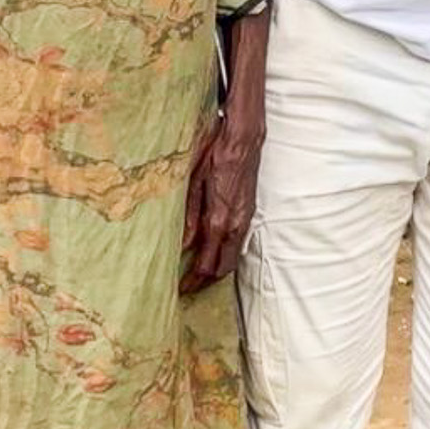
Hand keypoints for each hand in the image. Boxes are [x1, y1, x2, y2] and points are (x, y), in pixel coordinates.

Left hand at [181, 116, 262, 292]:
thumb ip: (189, 216)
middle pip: (222, 268)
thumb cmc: (215, 154)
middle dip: (205, 283)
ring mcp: (245, 219)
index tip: (180, 289)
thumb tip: (182, 244)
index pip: (206, 264)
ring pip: (232, 258)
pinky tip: (213, 251)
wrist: (243, 139)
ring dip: (216, 271)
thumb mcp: (193, 182)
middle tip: (188, 288)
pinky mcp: (249, 212)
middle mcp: (234, 225)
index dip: (193, 281)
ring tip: (198, 274)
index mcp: (218, 219)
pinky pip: (238, 244)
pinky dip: (225, 255)